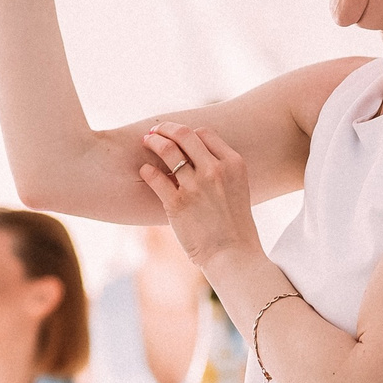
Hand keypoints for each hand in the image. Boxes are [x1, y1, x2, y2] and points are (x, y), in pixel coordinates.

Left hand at [138, 121, 259, 273]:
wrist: (232, 254)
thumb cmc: (235, 225)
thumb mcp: (239, 189)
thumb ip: (222, 170)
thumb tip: (198, 157)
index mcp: (233, 164)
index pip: (205, 133)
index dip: (188, 131)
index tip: (177, 135)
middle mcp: (215, 170)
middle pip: (184, 134)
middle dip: (166, 128)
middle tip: (155, 131)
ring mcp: (195, 186)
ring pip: (168, 150)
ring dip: (153, 141)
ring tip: (146, 141)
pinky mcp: (177, 203)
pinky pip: (155, 177)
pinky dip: (147, 171)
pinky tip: (144, 170)